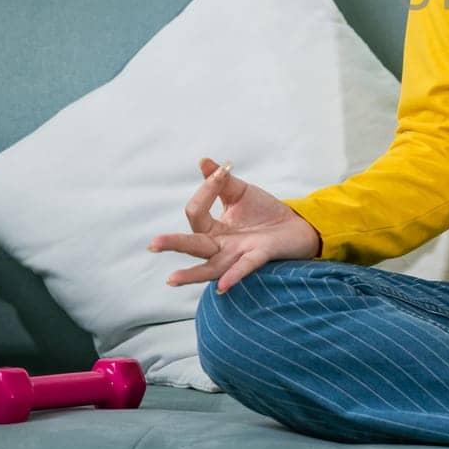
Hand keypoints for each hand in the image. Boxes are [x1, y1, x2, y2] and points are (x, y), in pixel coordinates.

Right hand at [148, 157, 321, 293]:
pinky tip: (223, 286)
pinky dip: (234, 275)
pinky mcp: (259, 256)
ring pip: (211, 267)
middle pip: (193, 246)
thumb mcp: (241, 193)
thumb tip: (203, 162)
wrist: (296, 224)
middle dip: (173, 244)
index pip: (196, 213)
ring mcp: (238, 253)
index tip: (221, 173)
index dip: (206, 190)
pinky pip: (244, 268)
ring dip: (192, 274)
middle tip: (153, 244)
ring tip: (171, 280)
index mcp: (213, 229)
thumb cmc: (264, 212)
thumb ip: (221, 181)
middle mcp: (221, 245)